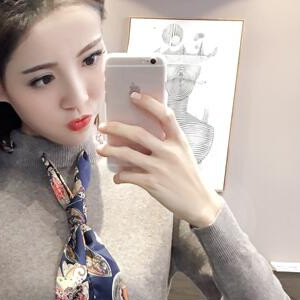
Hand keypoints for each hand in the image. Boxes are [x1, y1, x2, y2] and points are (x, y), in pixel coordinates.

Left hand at [95, 92, 224, 228]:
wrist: (199, 203)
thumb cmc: (188, 177)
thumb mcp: (183, 154)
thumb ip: (166, 144)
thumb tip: (139, 137)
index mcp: (179, 141)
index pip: (165, 115)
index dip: (149, 104)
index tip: (134, 96)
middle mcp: (169, 152)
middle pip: (138, 134)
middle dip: (117, 128)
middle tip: (103, 126)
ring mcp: (160, 168)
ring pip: (128, 155)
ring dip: (111, 151)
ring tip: (100, 149)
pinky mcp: (152, 184)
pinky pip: (129, 176)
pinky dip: (119, 176)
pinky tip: (117, 177)